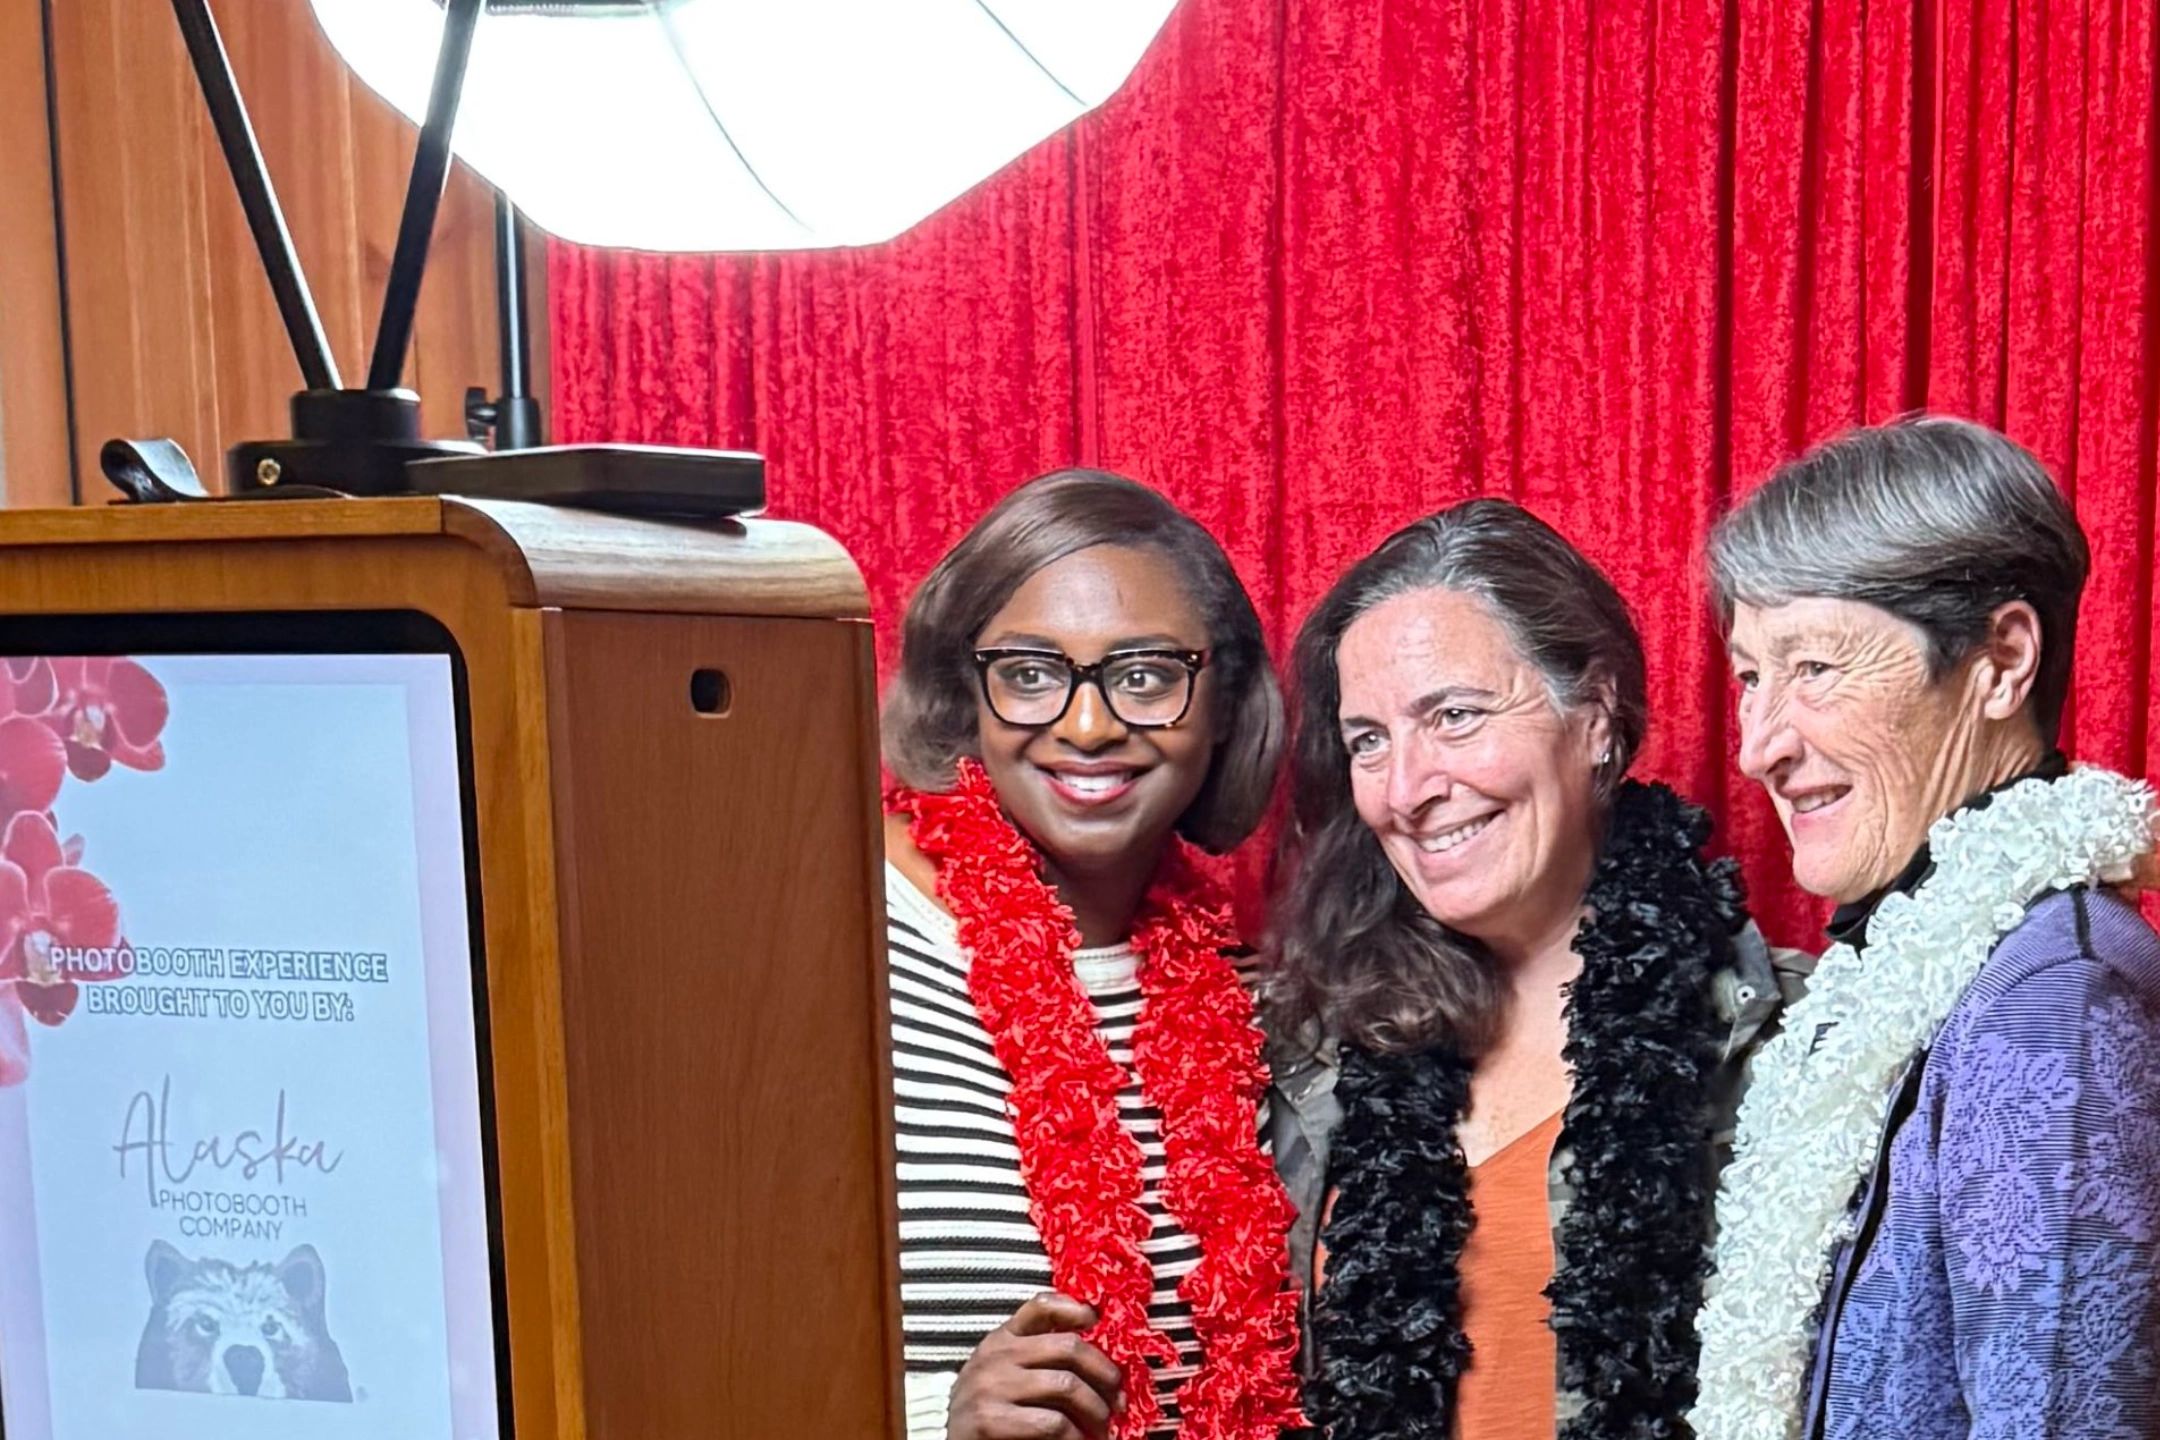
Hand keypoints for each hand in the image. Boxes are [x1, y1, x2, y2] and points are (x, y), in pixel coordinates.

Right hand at [947, 1292, 1125, 1439]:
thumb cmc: (990, 1412)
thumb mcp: (1007, 1373)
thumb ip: (1038, 1355)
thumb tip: (1095, 1345)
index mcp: (1001, 1339)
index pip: (1040, 1307)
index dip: (1075, 1309)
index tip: (1097, 1322)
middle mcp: (995, 1356)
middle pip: (1068, 1348)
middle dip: (1104, 1374)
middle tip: (1119, 1400)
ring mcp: (990, 1387)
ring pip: (1066, 1386)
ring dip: (1096, 1411)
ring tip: (1103, 1428)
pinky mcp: (990, 1421)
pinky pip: (1052, 1423)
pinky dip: (1076, 1437)